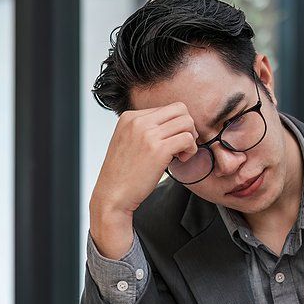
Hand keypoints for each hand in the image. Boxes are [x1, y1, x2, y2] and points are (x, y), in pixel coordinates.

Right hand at [89, 103, 197, 258]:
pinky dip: (191, 149)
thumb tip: (169, 124)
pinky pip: (187, 138)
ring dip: (191, 138)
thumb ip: (143, 129)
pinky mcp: (158, 150)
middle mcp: (138, 121)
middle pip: (180, 109)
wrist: (112, 195)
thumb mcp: (127, 142)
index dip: (175, 125)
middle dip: (187, 126)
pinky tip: (181, 160)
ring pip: (187, 122)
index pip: (166, 108)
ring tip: (181, 154)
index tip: (171, 141)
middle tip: (182, 145)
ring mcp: (148, 134)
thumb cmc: (122, 174)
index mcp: (130, 117)